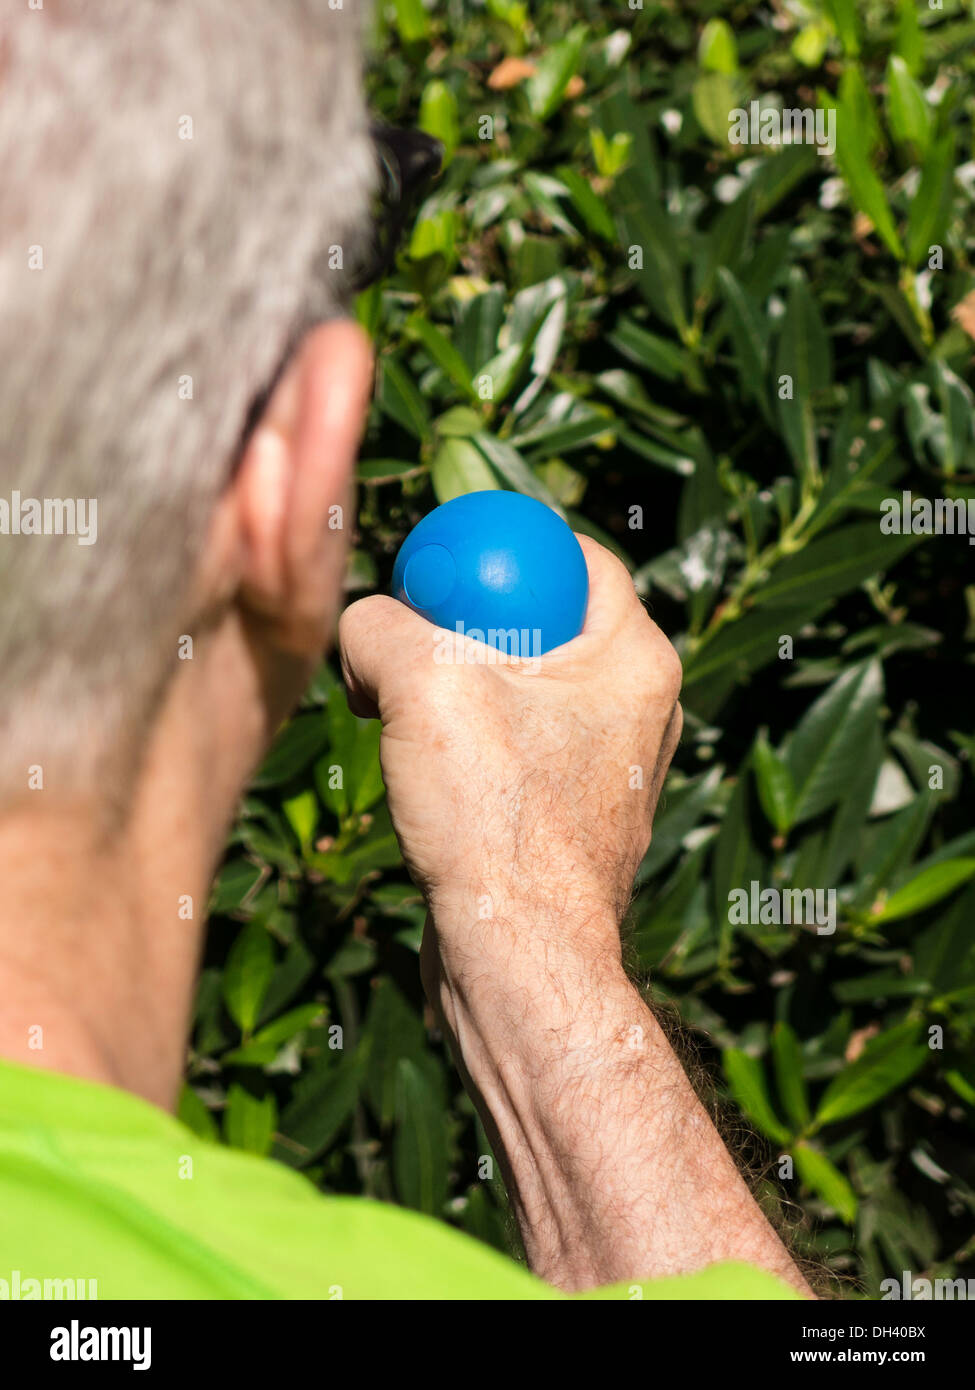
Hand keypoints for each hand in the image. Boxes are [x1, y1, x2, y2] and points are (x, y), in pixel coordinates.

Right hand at [339, 535, 681, 957]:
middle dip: (470, 623)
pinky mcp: (572, 815)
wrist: (516, 957)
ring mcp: (610, 767)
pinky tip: (424, 771)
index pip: (582, 558)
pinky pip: (518, 746)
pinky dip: (469, 744)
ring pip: (525, 688)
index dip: (509, 547)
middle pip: (547, 622)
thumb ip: (381, 625)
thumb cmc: (495, 820)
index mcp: (636, 658)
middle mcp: (639, 709)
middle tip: (411, 639)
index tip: (446, 565)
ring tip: (407, 716)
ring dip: (460, 689)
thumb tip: (365, 627)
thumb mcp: (423, 686)